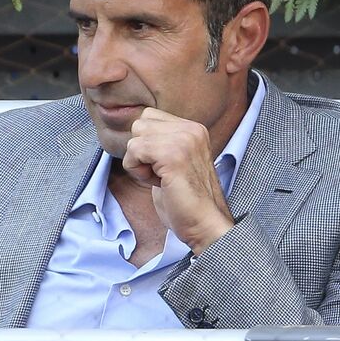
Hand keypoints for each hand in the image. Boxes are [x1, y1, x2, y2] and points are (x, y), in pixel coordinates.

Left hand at [120, 108, 234, 253]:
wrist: (205, 224)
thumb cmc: (186, 201)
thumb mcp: (175, 161)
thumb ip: (161, 143)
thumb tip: (135, 135)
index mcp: (193, 129)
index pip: (149, 116)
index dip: (146, 143)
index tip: (162, 165)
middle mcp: (191, 129)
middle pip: (140, 124)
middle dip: (141, 150)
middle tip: (160, 173)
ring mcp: (183, 140)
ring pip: (135, 138)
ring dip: (139, 162)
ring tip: (160, 178)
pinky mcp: (172, 155)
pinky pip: (134, 151)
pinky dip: (138, 171)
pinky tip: (158, 183)